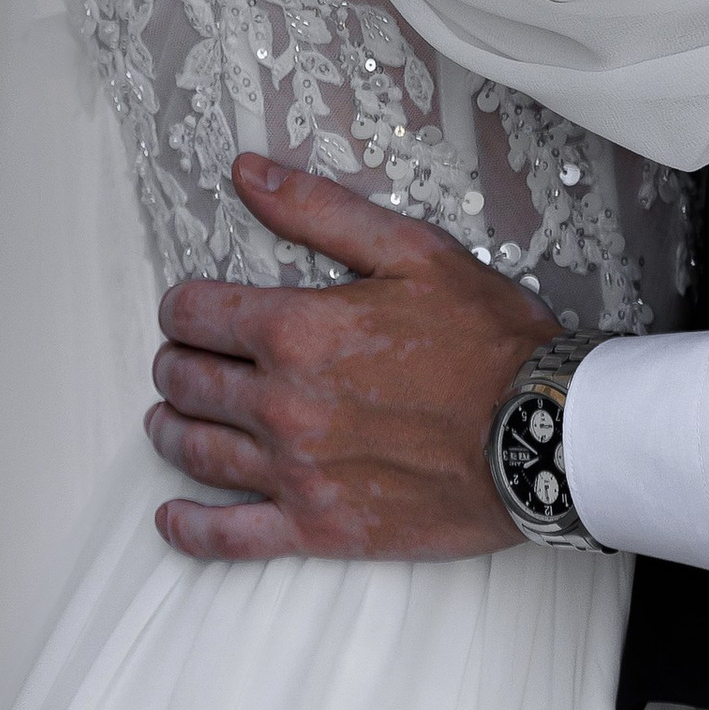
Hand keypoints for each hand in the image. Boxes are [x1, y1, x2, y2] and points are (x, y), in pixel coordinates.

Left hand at [145, 156, 555, 562]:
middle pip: (189, 383)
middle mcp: (281, 404)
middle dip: (175, 363)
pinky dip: (190, 529)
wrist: (541, 434)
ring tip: (167, 418)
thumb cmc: (486, 338)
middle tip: (180, 359)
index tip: (188, 307)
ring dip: (170, 430)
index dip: (183, 306)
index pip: (199, 314)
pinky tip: (171, 519)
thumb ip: (318, 209)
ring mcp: (295, 472)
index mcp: (297, 331)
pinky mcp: (318, 527)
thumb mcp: (411, 250)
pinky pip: (229, 536)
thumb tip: (248, 172)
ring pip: (197, 452)